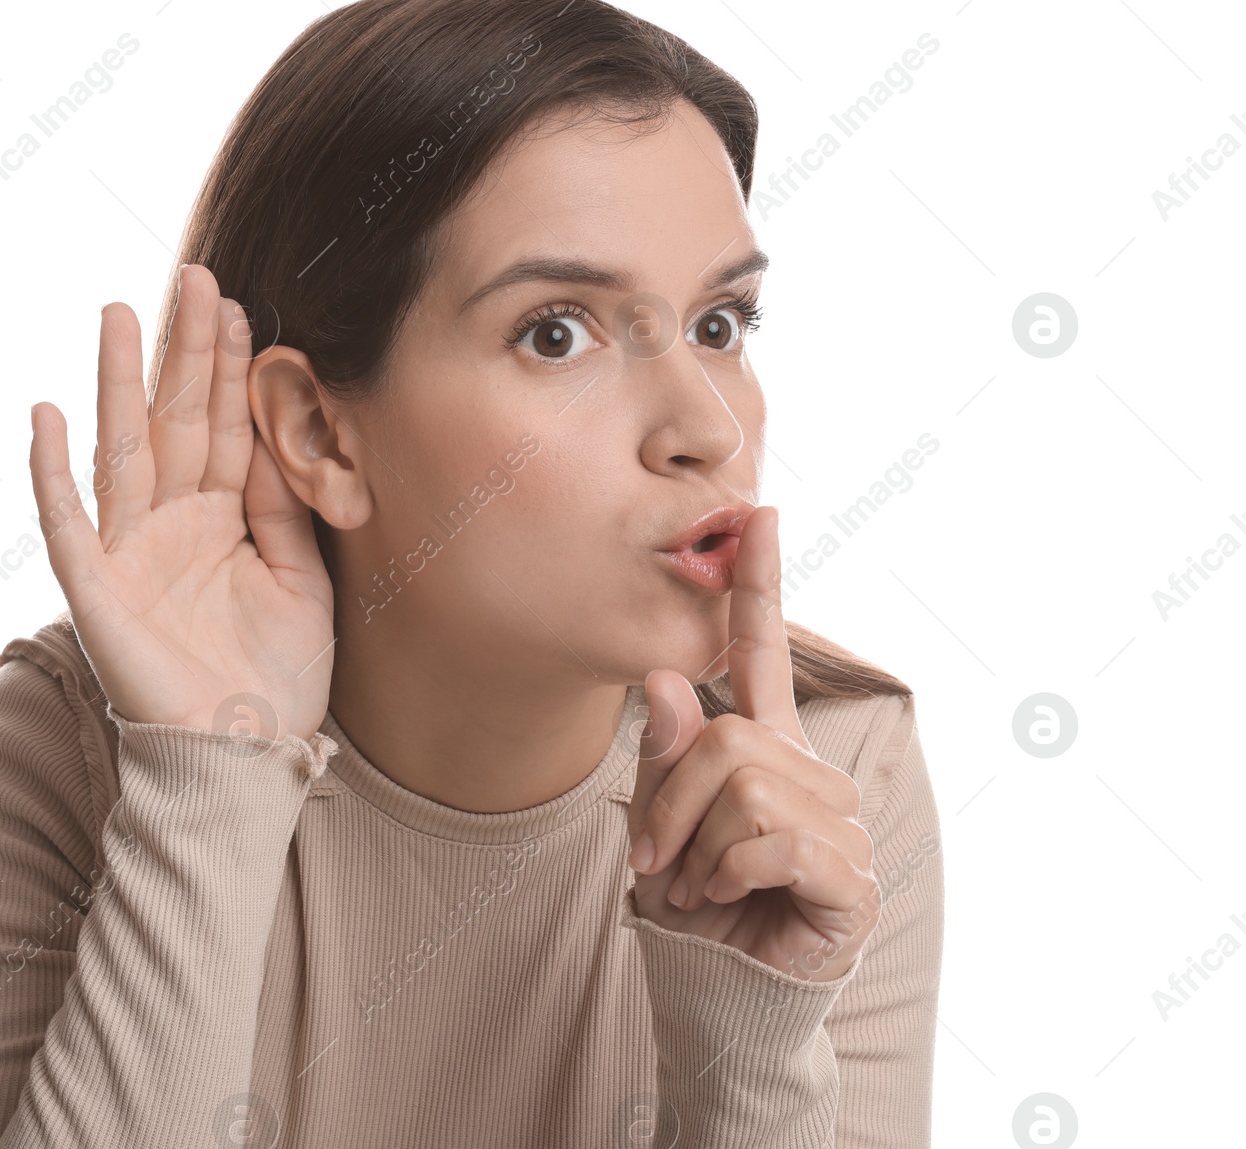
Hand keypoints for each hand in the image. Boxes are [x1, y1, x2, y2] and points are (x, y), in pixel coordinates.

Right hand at [28, 264, 334, 740]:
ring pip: (123, 450)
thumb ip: (288, 512)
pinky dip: (52, 472)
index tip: (239, 306)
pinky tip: (47, 415)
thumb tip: (284, 436)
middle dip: (183, 351)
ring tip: (119, 312)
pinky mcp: (98, 592)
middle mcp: (172, 526)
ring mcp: (130, 553)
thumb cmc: (277, 679)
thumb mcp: (304, 582)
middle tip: (193, 277)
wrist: (247, 758)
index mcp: (221, 522)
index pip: (223, 428)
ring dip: (117, 382)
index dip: (229, 370)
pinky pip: (69, 524)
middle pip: (174, 420)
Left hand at [625, 506, 878, 982]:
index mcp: (763, 747)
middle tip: (658, 860)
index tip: (758, 513)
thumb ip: (661, 758)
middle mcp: (808, 771)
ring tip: (696, 886)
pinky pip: (768, 840)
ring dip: (693, 847)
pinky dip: (725, 875)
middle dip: (669, 803)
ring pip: (743, 787)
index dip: (758, 585)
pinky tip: (731, 899)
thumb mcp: (654, 825)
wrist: (717, 992)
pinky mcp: (850, 874)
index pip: (764, 653)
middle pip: (725, 736)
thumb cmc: (691, 902)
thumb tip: (665, 684)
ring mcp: (837, 821)